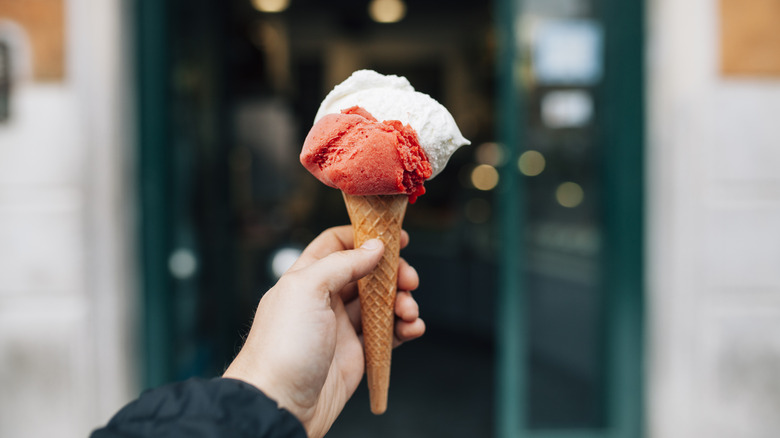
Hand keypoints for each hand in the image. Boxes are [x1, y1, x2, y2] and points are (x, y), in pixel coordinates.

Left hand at [223, 226, 424, 437]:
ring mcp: (342, 327)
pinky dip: (404, 329)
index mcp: (307, 278)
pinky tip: (412, 328)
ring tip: (409, 311)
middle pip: (368, 273)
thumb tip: (374, 247)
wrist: (280, 403)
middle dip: (393, 273)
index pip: (337, 245)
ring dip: (402, 302)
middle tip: (409, 280)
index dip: (366, 237)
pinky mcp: (358, 354)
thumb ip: (342, 263)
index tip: (395, 237)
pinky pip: (388, 335)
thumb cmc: (282, 347)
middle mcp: (325, 300)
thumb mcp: (306, 290)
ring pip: (382, 304)